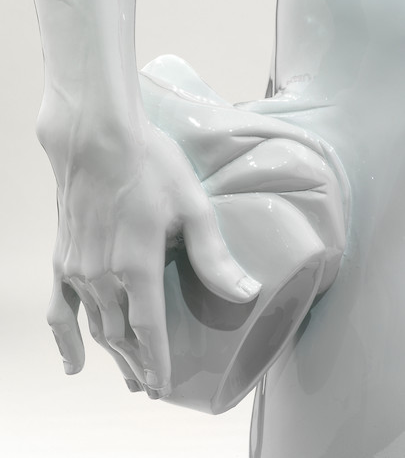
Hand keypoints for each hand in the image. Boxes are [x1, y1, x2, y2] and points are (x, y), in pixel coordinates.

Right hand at [43, 117, 260, 397]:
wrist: (97, 138)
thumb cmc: (149, 165)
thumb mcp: (192, 207)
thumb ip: (213, 256)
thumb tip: (246, 293)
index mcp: (137, 265)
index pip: (149, 330)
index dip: (157, 361)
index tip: (164, 387)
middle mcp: (103, 276)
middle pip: (121, 335)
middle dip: (137, 364)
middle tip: (150, 388)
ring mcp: (77, 269)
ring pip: (96, 326)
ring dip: (112, 355)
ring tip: (127, 378)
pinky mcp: (62, 257)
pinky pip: (59, 308)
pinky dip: (65, 339)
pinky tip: (72, 362)